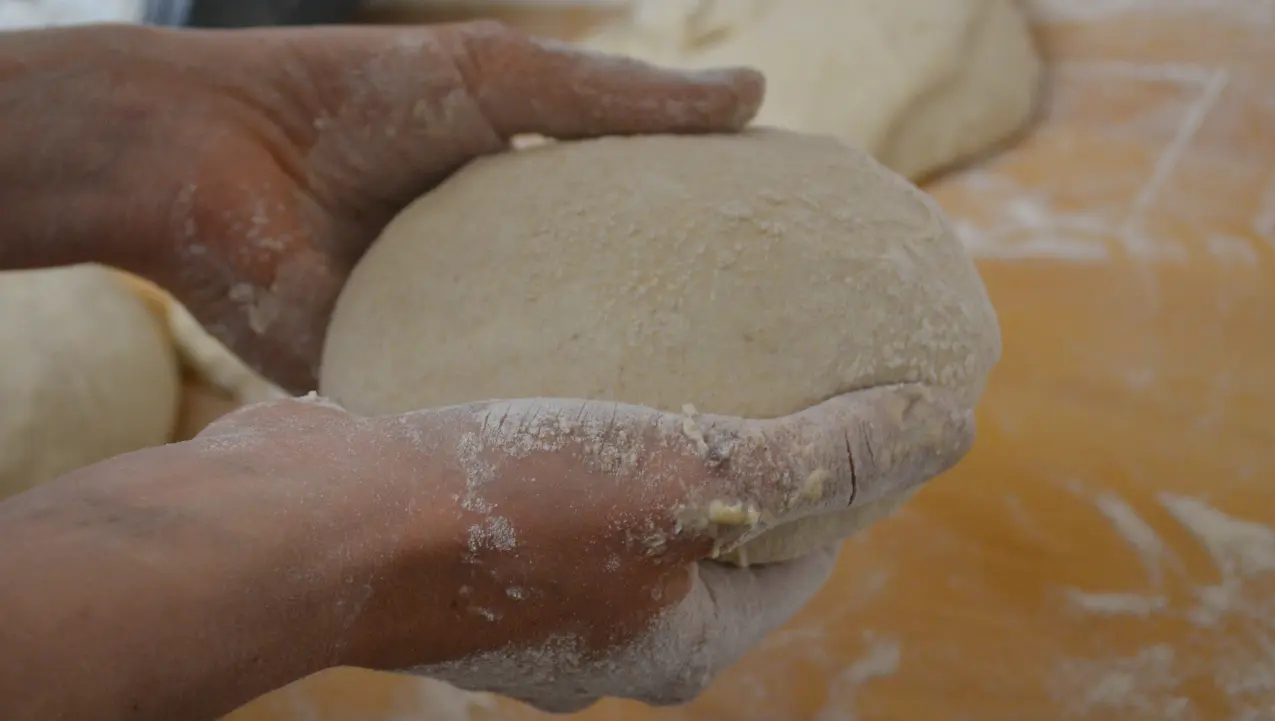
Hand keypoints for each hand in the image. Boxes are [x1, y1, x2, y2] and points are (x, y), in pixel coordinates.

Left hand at [0, 22, 763, 393]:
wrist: (207, 154)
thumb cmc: (355, 95)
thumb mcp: (503, 79)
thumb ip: (620, 98)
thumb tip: (759, 91)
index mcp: (526, 207)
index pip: (635, 243)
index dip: (703, 265)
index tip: (786, 295)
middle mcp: (500, 277)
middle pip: (602, 321)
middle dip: (670, 352)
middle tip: (768, 392)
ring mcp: (452, 335)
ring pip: (546, 380)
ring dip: (604, 406)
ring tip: (703, 445)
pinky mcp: (402, 383)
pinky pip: (473, 419)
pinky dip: (518, 437)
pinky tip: (593, 468)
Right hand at [194, 383, 972, 711]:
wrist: (309, 527)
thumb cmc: (508, 506)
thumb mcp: (694, 480)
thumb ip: (822, 464)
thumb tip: (944, 428)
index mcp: (680, 637)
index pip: (805, 556)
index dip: (849, 479)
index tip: (864, 391)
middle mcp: (614, 626)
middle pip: (724, 525)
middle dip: (760, 446)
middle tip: (783, 346)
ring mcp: (541, 587)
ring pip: (638, 494)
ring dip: (667, 425)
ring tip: (688, 334)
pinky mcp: (479, 534)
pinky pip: (564, 470)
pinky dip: (591, 415)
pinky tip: (588, 345)